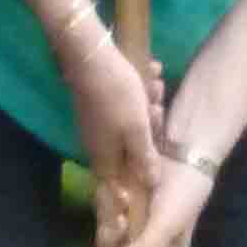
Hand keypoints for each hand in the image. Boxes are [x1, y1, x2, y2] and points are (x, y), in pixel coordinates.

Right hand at [60, 25, 160, 234]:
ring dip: (149, 104)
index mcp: (105, 158)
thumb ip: (144, 159)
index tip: (149, 187)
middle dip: (150, 128)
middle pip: (132, 150)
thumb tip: (151, 184)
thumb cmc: (116, 96)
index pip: (117, 187)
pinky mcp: (102, 103)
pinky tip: (149, 72)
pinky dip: (140, 92)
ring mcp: (100, 123)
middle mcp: (99, 145)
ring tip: (154, 85)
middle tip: (156, 109)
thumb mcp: (137, 130)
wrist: (90, 54)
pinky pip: (128, 105)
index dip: (132, 191)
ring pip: (134, 123)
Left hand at [98, 152, 212, 246]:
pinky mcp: (120, 200)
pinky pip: (104, 208)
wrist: (183, 151)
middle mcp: (143, 242)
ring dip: (110, 216)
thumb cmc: (183, 194)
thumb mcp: (168, 226)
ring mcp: (130, 221)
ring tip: (125, 196)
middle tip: (121, 220)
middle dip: (113, 240)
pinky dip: (108, 200)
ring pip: (106, 231)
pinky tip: (120, 187)